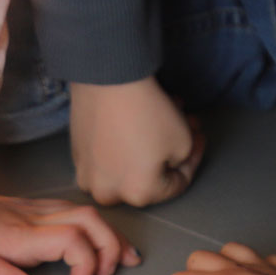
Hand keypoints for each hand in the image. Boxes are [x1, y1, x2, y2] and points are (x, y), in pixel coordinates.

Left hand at [0, 179, 138, 274]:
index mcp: (21, 235)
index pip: (72, 240)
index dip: (86, 263)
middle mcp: (33, 218)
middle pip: (89, 221)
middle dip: (111, 246)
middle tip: (113, 274)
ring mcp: (34, 210)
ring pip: (85, 213)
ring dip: (109, 235)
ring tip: (126, 259)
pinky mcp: (31, 208)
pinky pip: (73, 211)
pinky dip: (95, 227)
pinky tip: (102, 239)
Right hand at [69, 77, 204, 207]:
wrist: (107, 80)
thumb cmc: (148, 112)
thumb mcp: (185, 141)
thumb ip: (183, 159)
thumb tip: (175, 158)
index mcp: (139, 194)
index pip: (177, 184)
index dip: (193, 159)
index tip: (199, 139)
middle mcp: (109, 192)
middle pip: (148, 177)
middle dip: (168, 152)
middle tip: (183, 127)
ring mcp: (88, 174)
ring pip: (125, 166)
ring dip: (145, 147)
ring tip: (160, 120)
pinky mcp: (76, 154)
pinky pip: (104, 155)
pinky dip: (121, 143)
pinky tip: (133, 121)